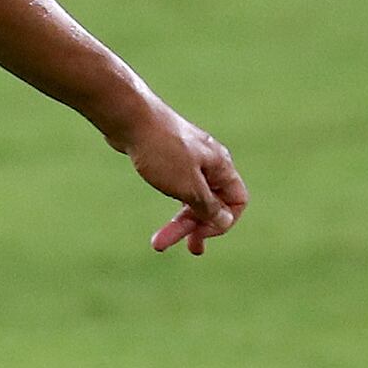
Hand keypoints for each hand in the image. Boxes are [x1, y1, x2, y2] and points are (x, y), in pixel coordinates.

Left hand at [117, 103, 246, 255]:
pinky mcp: (169, 157)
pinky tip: (160, 212)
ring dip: (179, 221)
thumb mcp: (188, 186)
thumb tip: (225, 220)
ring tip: (158, 243)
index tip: (200, 234)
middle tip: (185, 250)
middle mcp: (209, 162)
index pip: (237, 201)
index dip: (224, 222)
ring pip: (192, 196)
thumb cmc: (161, 150)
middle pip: (213, 202)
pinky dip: (171, 203)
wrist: (130, 117)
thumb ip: (208, 206)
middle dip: (197, 228)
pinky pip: (178, 186)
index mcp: (221, 166)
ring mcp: (189, 159)